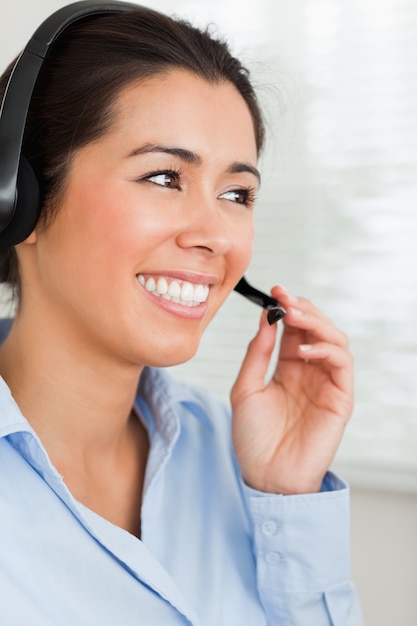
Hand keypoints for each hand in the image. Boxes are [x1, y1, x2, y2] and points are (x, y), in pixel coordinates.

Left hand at [230, 285, 352, 494]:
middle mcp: (309, 372)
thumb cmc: (253, 438)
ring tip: (293, 316)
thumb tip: (266, 318)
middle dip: (302, 309)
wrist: (266, 477)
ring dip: (316, 323)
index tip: (274, 291)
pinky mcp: (340, 398)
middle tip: (285, 299)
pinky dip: (326, 349)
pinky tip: (302, 350)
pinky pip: (342, 364)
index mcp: (287, 368)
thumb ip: (257, 354)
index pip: (293, 329)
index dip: (286, 307)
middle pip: (316, 328)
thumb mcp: (245, 389)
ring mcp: (326, 384)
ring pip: (334, 339)